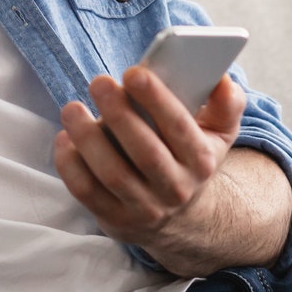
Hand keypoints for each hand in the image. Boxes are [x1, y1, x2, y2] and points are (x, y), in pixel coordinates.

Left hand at [54, 65, 248, 273]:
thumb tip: (222, 80)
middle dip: (119, 114)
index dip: (157, 100)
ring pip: (113, 174)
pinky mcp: (115, 219)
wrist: (180, 217)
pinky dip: (71, 165)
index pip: (180, 129)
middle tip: (99, 82)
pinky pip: (87, 192)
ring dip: (88, 138)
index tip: (133, 73)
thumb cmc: (189, 158)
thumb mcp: (218, 134)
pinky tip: (65, 138)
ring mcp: (144, 208)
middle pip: (144, 152)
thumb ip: (226, 103)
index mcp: (200, 160)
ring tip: (73, 109)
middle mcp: (176, 188)